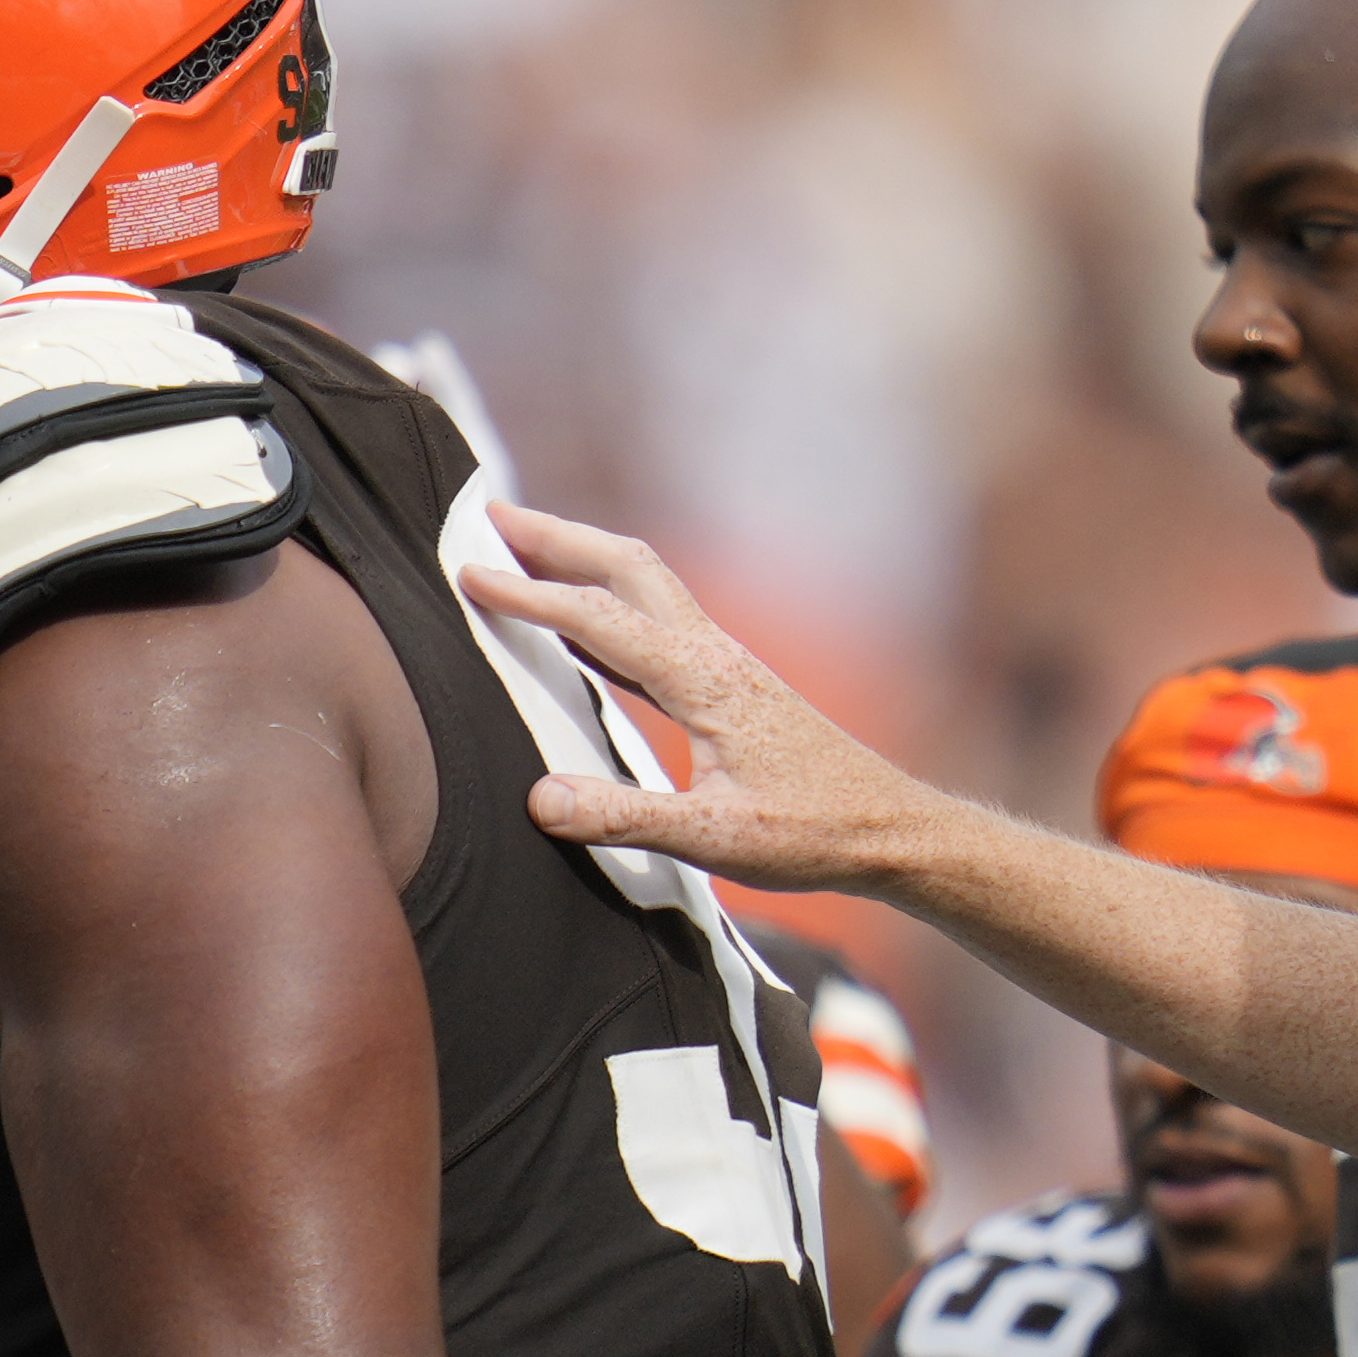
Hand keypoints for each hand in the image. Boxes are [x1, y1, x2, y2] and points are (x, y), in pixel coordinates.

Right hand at [454, 504, 963, 900]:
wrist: (889, 828)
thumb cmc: (813, 833)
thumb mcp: (715, 840)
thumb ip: (625, 818)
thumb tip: (541, 798)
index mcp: (704, 679)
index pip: (600, 618)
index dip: (530, 595)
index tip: (468, 574)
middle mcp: (714, 654)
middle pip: (626, 566)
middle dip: (556, 537)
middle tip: (489, 516)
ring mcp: (724, 663)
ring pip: (645, 585)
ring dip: (582, 561)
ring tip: (522, 551)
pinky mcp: (730, 683)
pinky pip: (655, 622)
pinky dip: (606, 606)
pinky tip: (580, 630)